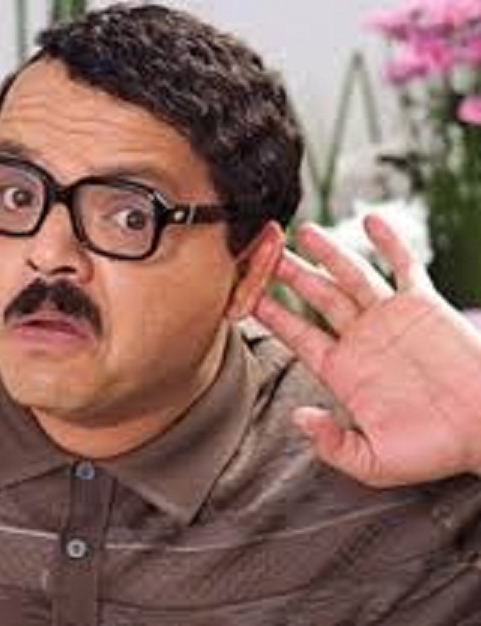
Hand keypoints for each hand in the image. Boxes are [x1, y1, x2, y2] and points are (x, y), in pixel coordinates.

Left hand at [255, 214, 480, 486]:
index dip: (272, 313)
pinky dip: (389, 242)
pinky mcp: (424, 306)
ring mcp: (391, 318)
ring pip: (351, 276)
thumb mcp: (375, 461)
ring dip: (329, 252)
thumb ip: (333, 444)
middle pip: (317, 297)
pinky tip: (371, 219)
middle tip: (266, 251)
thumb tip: (299, 418)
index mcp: (342, 370)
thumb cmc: (434, 449)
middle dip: (291, 274)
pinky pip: (404, 266)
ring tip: (305, 230)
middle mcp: (360, 338)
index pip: (297, 334)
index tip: (246, 294)